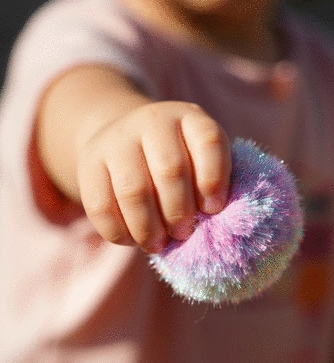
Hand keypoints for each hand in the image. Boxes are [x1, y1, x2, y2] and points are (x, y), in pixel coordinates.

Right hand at [77, 101, 231, 252]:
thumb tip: (208, 224)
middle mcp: (153, 121)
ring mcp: (117, 140)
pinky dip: (120, 233)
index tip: (212, 209)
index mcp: (189, 118)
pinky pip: (102, 207)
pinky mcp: (89, 164)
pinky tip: (133, 239)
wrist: (124, 139)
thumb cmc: (174, 159)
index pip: (209, 141)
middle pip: (170, 171)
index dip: (214, 180)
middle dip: (179, 212)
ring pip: (134, 192)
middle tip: (183, 233)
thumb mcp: (197, 158)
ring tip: (159, 244)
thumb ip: (207, 184)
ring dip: (149, 228)